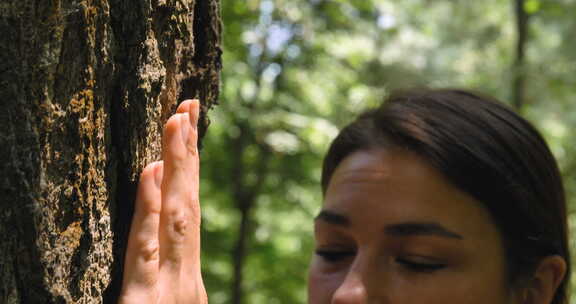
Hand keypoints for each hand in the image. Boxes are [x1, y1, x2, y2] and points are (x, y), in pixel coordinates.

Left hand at [119, 100, 206, 303]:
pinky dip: (149, 208)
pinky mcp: (143, 302)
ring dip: (177, 166)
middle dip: (188, 153)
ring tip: (176, 121)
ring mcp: (167, 287)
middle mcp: (183, 275)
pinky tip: (151, 171)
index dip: (190, 169)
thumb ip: (166, 279)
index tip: (188, 128)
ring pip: (173, 216)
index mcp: (184, 275)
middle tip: (186, 107)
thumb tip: (168, 246)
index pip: (188, 213)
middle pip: (187, 203)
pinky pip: (145, 249)